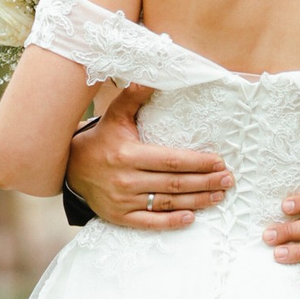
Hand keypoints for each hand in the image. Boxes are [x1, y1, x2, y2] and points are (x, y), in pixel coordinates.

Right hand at [66, 86, 233, 228]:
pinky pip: (150, 222)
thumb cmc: (101, 140)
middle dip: (205, 182)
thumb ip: (135, 96)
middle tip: (228, 180)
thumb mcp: (116, 115)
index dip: (197, 162)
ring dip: (197, 201)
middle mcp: (126, 179)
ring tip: (219, 196)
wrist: (71, 169)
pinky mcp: (120, 217)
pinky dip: (171, 222)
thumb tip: (153, 76)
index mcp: (128, 154)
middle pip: (174, 183)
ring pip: (167, 203)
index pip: (171, 160)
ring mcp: (123, 201)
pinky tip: (191, 218)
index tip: (219, 162)